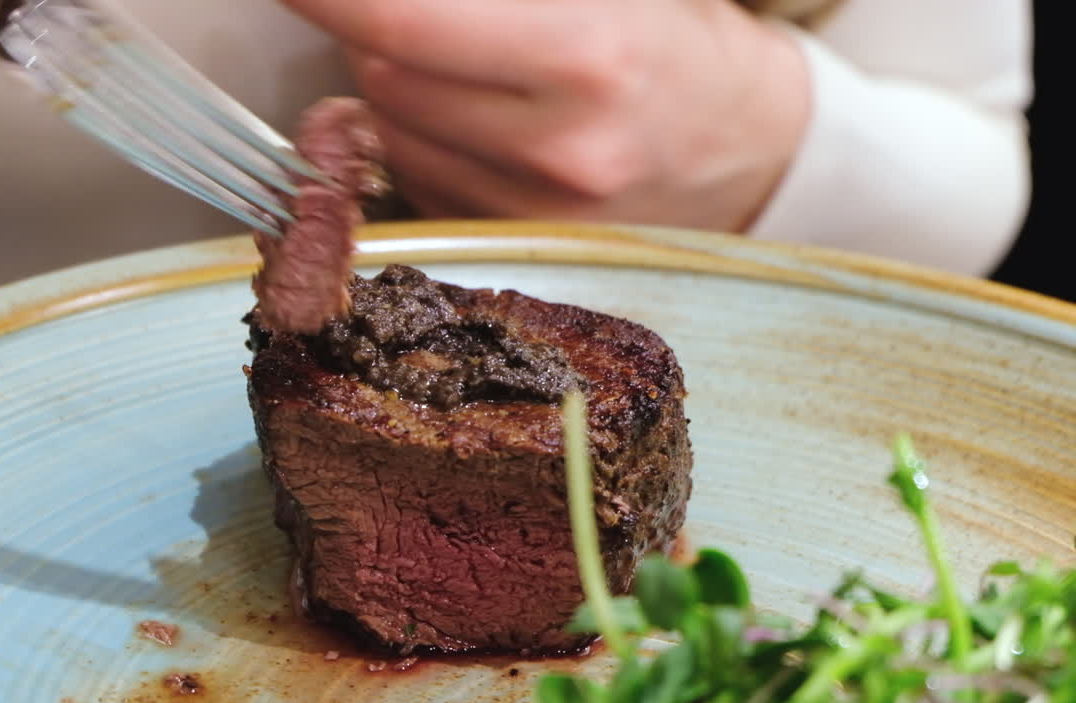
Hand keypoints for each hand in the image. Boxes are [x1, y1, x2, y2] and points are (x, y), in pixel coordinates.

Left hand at [280, 0, 809, 231]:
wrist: (751, 148)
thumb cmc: (676, 40)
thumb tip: (379, 2)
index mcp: (589, 54)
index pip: (401, 20)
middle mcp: (561, 148)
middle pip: (384, 73)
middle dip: (378, 27)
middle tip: (426, 12)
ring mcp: (538, 213)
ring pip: (391, 132)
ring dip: (395, 86)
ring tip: (470, 66)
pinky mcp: (522, 249)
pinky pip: (422, 182)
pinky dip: (424, 140)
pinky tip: (481, 121)